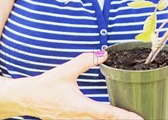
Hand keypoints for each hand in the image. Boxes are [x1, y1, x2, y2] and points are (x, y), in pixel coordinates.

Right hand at [24, 51, 141, 118]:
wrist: (28, 98)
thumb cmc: (46, 85)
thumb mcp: (65, 70)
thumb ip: (84, 61)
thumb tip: (103, 54)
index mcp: (81, 106)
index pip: (108, 114)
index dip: (125, 116)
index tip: (139, 119)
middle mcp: (79, 118)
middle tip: (138, 117)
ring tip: (125, 116)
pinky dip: (99, 119)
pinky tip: (106, 115)